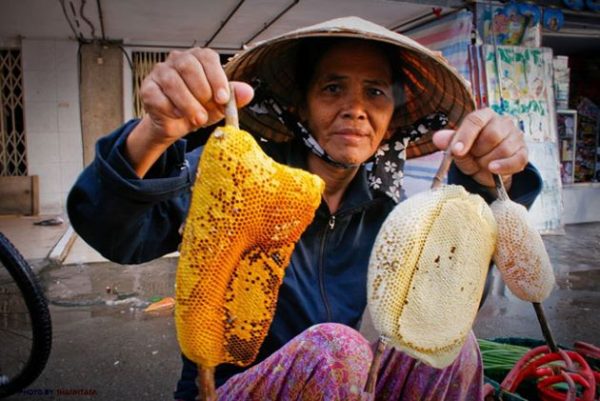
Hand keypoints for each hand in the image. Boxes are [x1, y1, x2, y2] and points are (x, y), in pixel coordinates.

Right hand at [126, 48, 253, 176]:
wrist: (177, 125)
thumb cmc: (200, 108)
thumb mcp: (220, 105)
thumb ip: (233, 97)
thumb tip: (248, 92)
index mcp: (199, 58)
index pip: (207, 58)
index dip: (216, 78)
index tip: (222, 99)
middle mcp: (178, 60)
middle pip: (188, 66)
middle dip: (201, 92)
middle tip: (207, 112)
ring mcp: (160, 72)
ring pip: (172, 82)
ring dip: (188, 104)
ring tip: (198, 119)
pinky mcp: (147, 88)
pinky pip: (157, 96)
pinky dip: (170, 109)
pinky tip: (178, 116)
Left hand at [432, 108, 527, 189]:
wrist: (488, 168)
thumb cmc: (472, 152)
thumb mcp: (458, 149)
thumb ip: (450, 143)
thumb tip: (438, 138)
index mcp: (484, 116)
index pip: (475, 120)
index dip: (465, 136)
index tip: (456, 151)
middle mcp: (502, 122)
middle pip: (491, 135)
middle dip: (478, 152)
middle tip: (472, 159)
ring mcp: (515, 136)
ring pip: (503, 149)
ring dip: (487, 162)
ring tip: (481, 165)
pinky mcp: (523, 152)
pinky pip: (517, 160)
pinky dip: (504, 167)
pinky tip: (493, 170)